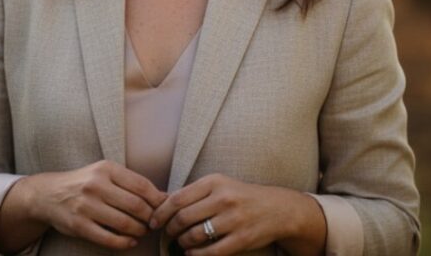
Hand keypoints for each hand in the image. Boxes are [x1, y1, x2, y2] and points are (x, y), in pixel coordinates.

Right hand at [28, 160, 168, 249]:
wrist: (48, 194)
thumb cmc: (84, 183)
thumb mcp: (104, 173)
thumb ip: (130, 182)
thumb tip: (162, 196)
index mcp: (106, 169)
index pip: (141, 185)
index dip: (157, 199)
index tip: (163, 208)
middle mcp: (96, 185)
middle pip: (136, 205)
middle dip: (151, 217)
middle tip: (155, 223)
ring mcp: (86, 206)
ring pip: (124, 223)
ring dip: (139, 231)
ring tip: (143, 231)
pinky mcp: (79, 225)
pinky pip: (109, 239)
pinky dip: (124, 243)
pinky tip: (130, 241)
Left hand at [149, 174, 325, 255]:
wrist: (277, 209)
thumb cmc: (241, 196)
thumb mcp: (220, 185)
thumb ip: (195, 193)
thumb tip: (163, 205)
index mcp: (214, 182)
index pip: (178, 198)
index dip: (161, 212)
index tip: (153, 221)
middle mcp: (223, 198)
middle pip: (184, 218)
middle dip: (170, 229)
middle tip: (167, 234)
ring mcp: (233, 219)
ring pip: (195, 235)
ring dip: (182, 242)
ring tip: (180, 243)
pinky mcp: (241, 239)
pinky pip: (211, 251)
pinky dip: (196, 255)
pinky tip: (191, 253)